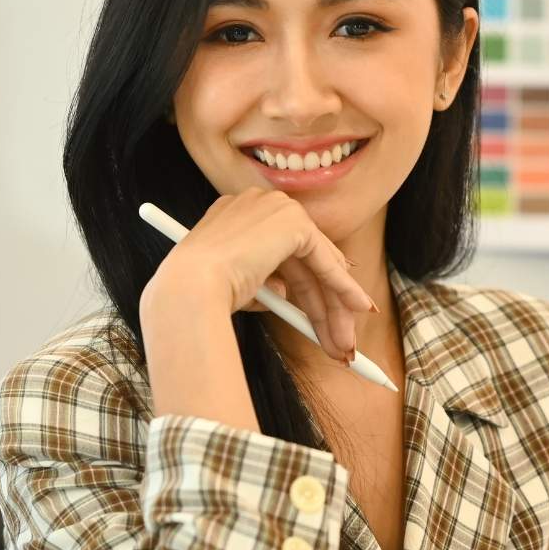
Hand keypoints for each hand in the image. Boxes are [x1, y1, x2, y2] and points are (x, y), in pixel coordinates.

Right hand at [139, 188, 373, 362]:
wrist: (189, 290)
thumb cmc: (199, 293)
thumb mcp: (235, 285)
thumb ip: (262, 284)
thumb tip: (285, 295)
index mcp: (238, 214)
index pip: (283, 251)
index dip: (307, 283)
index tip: (323, 311)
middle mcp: (259, 204)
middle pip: (303, 261)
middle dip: (322, 304)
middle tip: (336, 340)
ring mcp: (277, 209)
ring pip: (318, 265)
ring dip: (335, 308)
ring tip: (345, 345)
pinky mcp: (293, 222)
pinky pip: (325, 261)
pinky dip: (344, 288)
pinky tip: (359, 309)